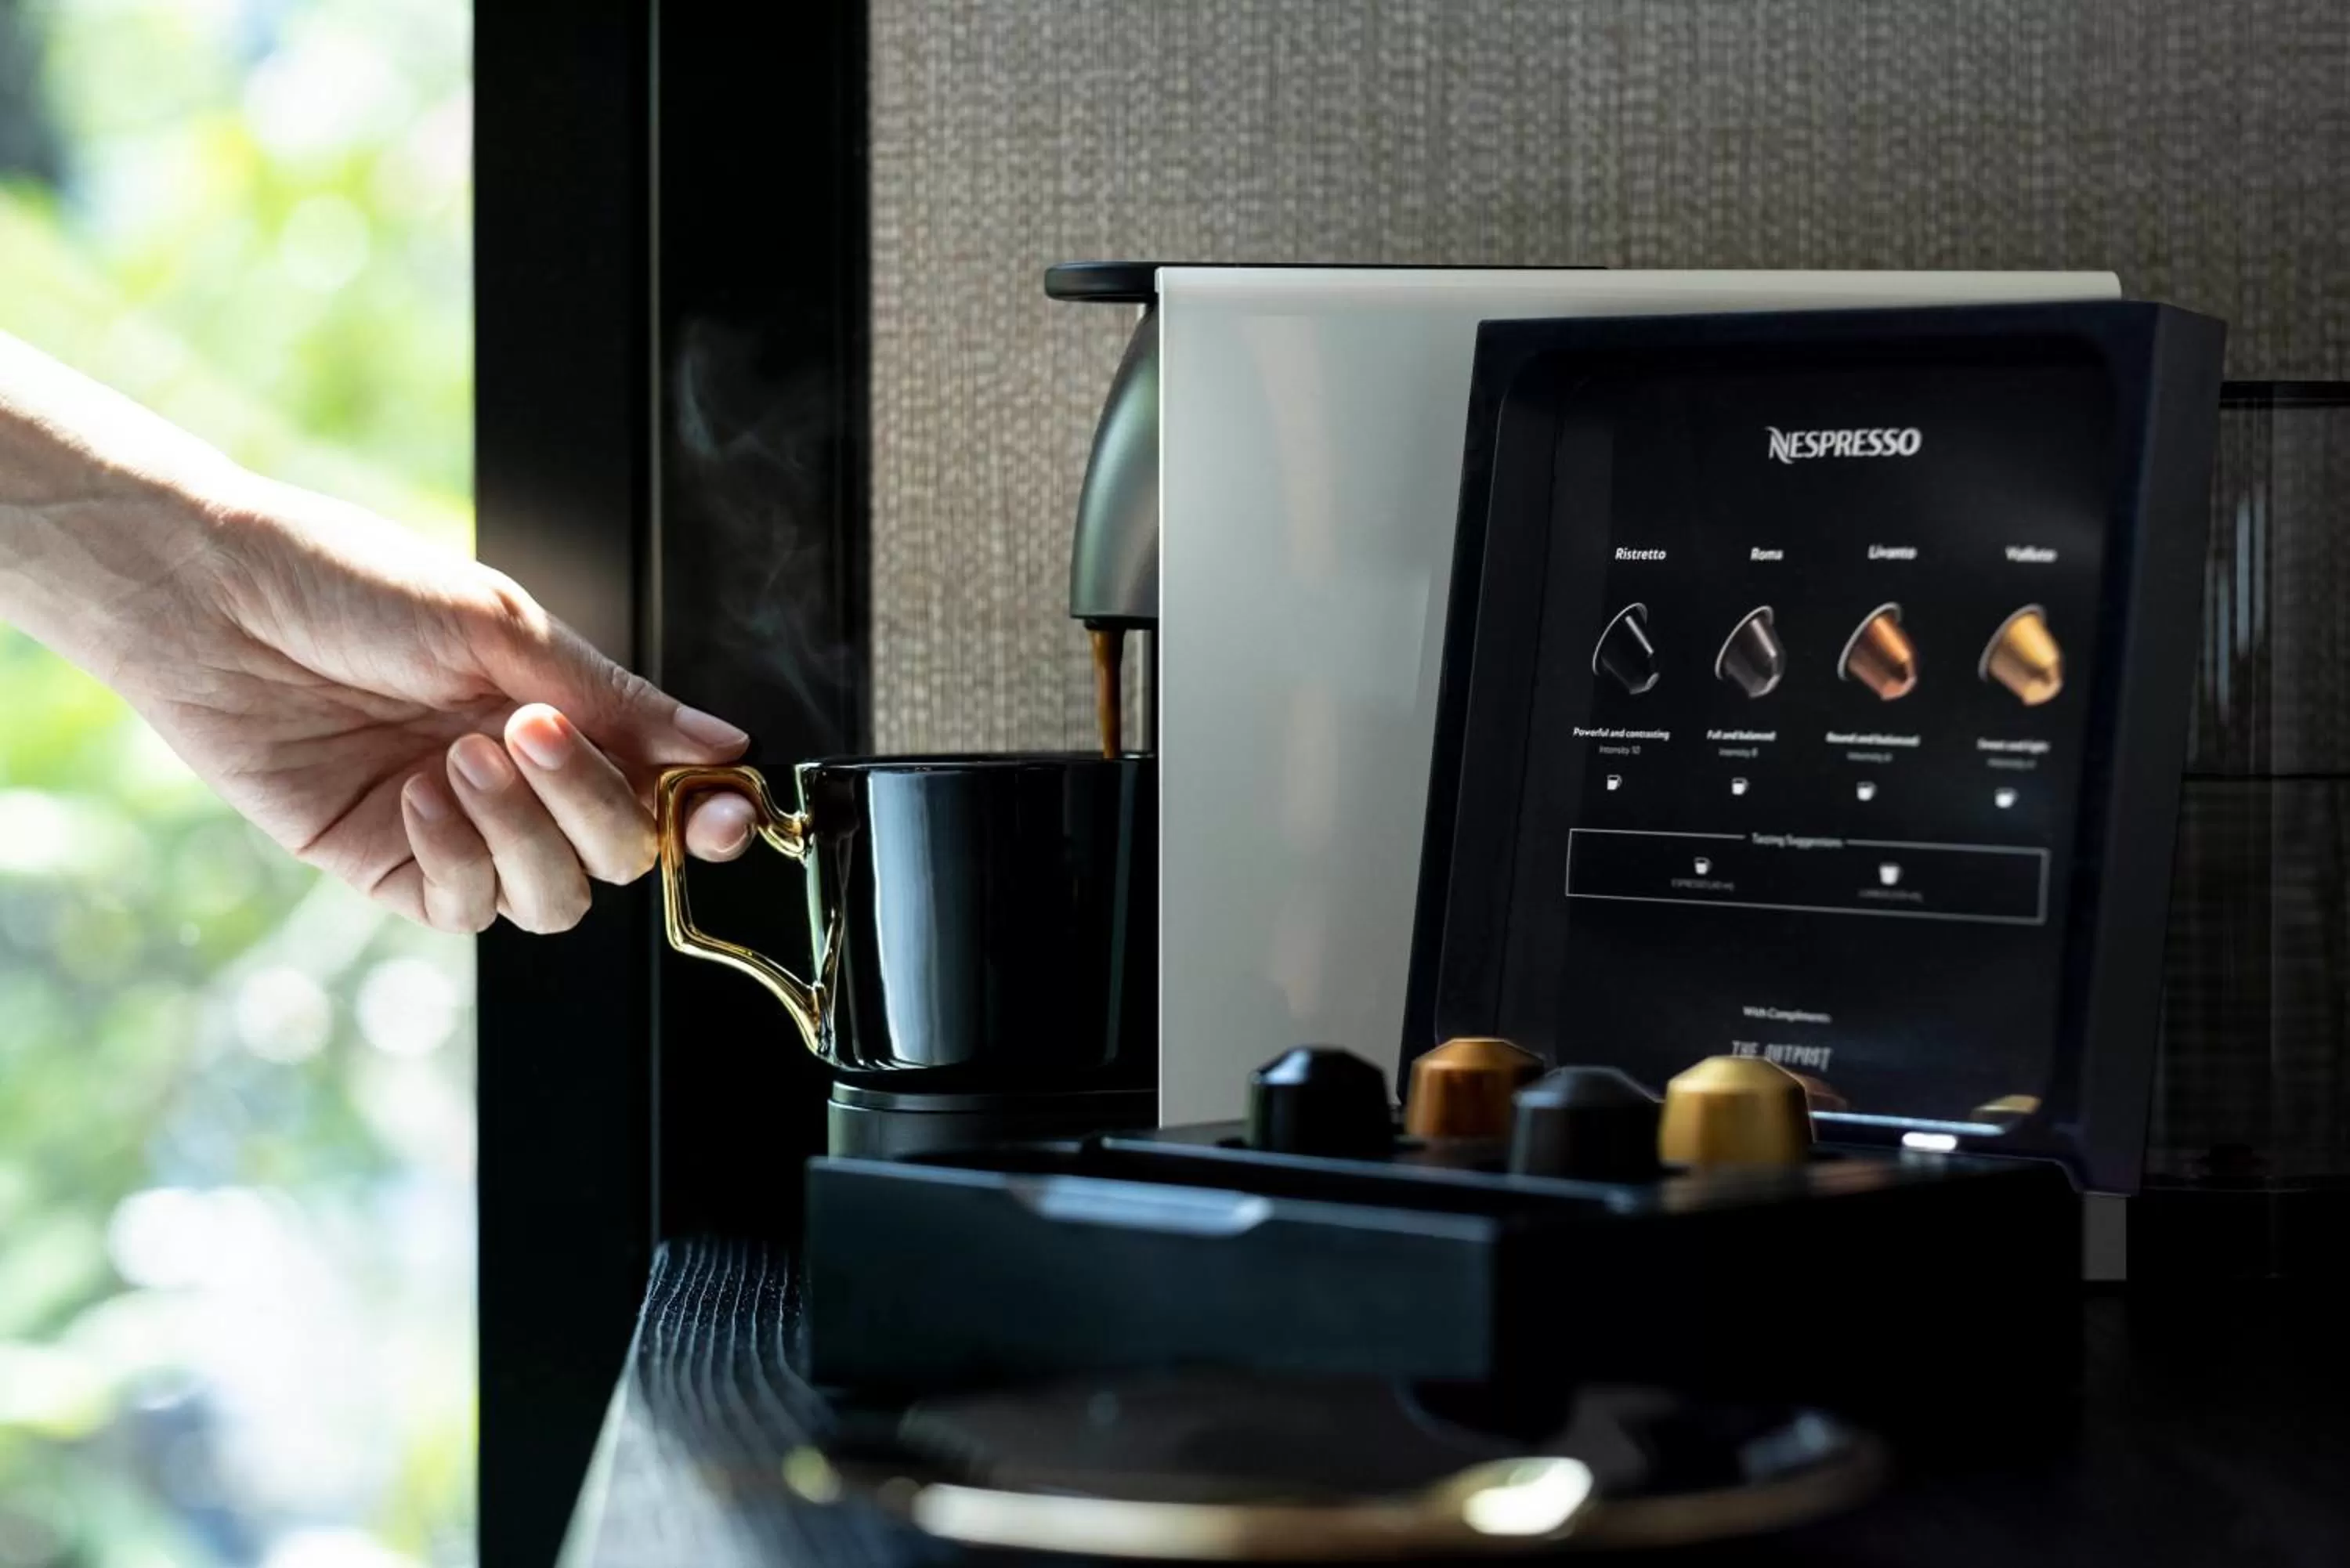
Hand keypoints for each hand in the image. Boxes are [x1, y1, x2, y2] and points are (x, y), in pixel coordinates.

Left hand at [107, 481, 762, 932]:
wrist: (211, 598)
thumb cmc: (345, 582)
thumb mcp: (501, 624)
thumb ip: (616, 698)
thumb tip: (721, 744)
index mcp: (564, 712)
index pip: (667, 790)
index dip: (708, 814)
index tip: (724, 808)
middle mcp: (524, 781)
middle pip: (622, 853)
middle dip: (593, 801)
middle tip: (529, 728)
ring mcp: (462, 831)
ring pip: (557, 898)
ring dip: (523, 831)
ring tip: (459, 755)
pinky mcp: (392, 868)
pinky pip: (466, 906)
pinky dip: (456, 852)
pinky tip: (415, 789)